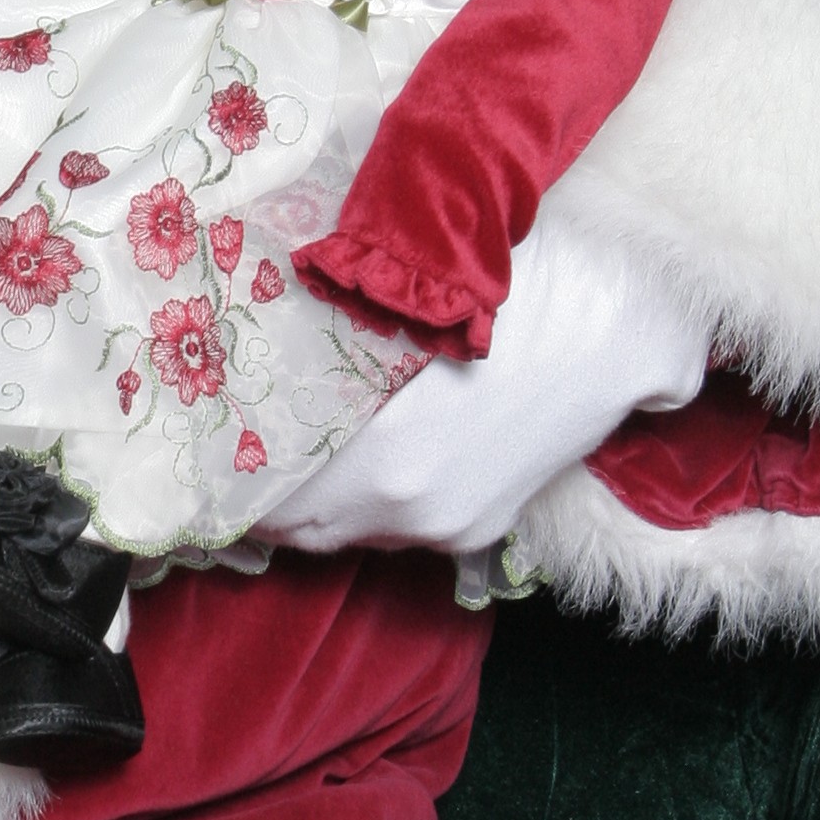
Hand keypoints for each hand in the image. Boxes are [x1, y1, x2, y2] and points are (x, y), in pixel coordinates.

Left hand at [255, 214, 708, 558]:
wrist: (625, 317)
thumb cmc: (513, 289)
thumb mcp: (403, 309)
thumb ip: (326, 340)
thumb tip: (245, 341)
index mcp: (382, 465)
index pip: (269, 501)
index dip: (225, 483)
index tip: (194, 462)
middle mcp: (412, 512)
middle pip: (302, 527)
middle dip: (264, 496)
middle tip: (226, 456)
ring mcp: (451, 527)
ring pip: (350, 531)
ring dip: (318, 500)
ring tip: (286, 453)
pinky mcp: (484, 525)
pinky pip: (398, 529)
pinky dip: (368, 501)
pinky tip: (359, 456)